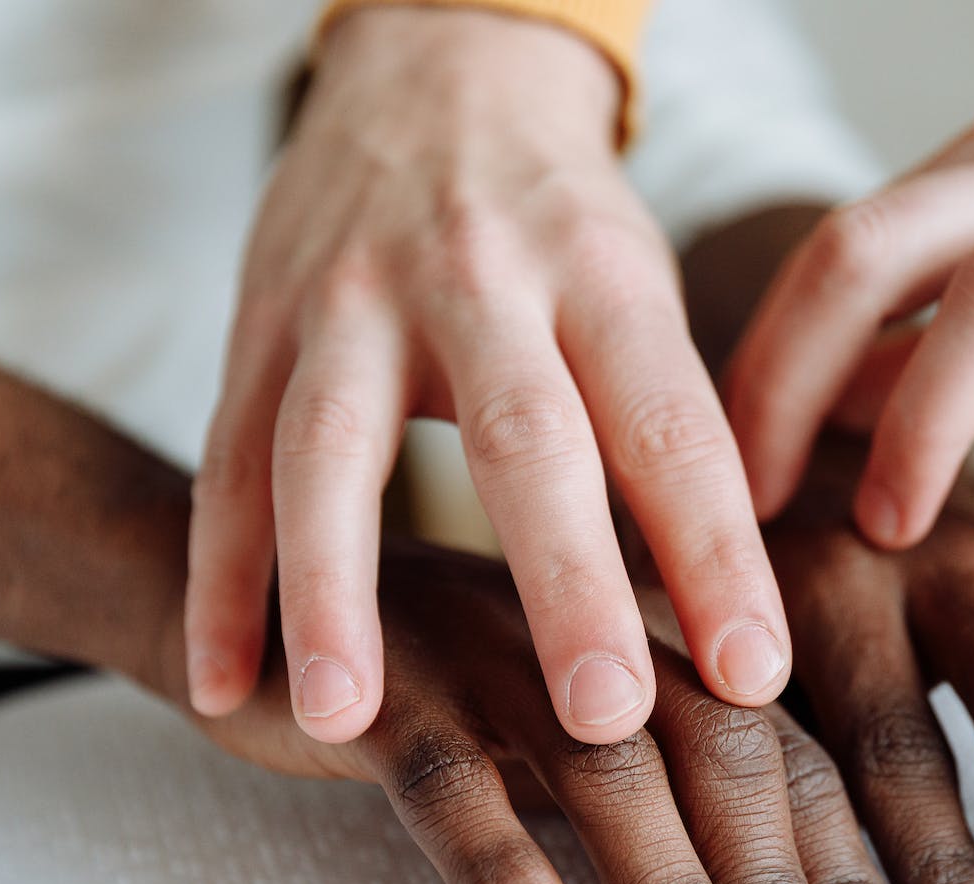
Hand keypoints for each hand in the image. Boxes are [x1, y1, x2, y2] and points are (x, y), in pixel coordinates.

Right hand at [182, 539, 921, 883]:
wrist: (252, 590)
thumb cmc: (442, 678)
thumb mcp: (565, 727)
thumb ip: (656, 788)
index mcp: (655, 641)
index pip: (783, 754)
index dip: (844, 870)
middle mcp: (593, 631)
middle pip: (724, 755)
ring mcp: (488, 645)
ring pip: (603, 772)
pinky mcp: (378, 679)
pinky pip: (451, 786)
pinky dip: (509, 878)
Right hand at [186, 7, 788, 750]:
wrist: (434, 72)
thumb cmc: (563, 229)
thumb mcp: (640, 298)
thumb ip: (675, 440)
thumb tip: (741, 622)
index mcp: (601, 277)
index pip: (670, 426)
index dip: (717, 552)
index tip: (755, 677)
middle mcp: (478, 279)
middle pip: (522, 439)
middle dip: (565, 583)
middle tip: (603, 716)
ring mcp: (349, 300)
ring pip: (331, 448)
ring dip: (333, 587)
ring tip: (340, 720)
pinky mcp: (257, 327)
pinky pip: (227, 462)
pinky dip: (219, 578)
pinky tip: (223, 684)